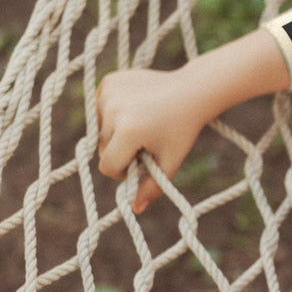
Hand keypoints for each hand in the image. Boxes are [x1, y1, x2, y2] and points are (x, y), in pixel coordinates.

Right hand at [97, 67, 204, 212]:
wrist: (191, 90)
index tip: (140, 163)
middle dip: (121, 150)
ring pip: (100, 128)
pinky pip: (101, 107)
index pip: (108, 166)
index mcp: (128, 131)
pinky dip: (113, 112)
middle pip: (103, 148)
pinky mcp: (108, 81)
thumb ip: (153, 188)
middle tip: (145, 141)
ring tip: (142, 123)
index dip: (123, 170)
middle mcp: (113, 110)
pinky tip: (135, 107)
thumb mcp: (170, 161)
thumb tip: (134, 209)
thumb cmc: (183, 129)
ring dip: (115, 132)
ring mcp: (108, 93)